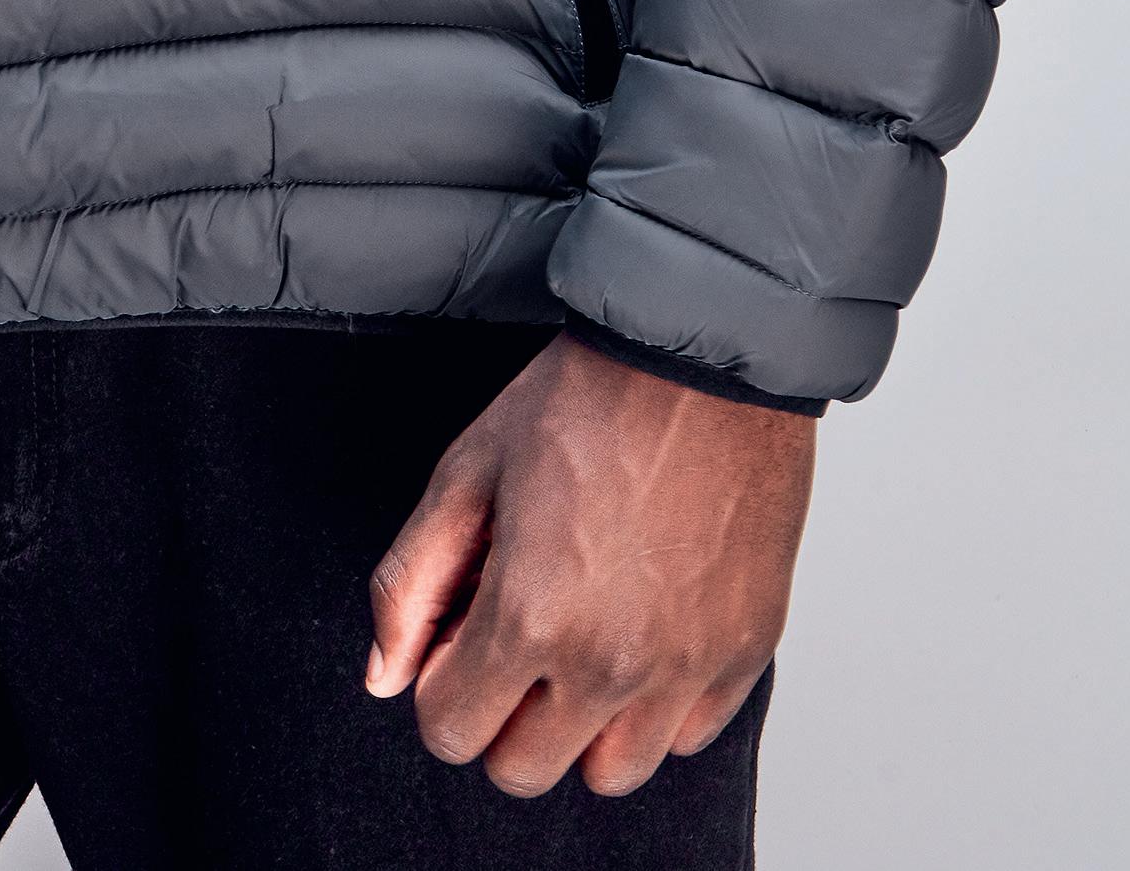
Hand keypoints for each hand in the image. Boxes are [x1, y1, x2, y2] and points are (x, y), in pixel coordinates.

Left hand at [365, 332, 814, 796]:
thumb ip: (410, 583)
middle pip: (525, 770)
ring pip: (614, 773)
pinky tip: (646, 627)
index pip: (452, 734)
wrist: (697, 355)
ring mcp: (685, 667)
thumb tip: (386, 674)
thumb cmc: (584, 401)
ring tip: (584, 638)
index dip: (443, 684)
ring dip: (584, 724)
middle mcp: (610, 664)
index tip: (462, 635)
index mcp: (531, 618)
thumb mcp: (467, 471)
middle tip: (517, 636)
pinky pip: (689, 734)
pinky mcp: (743, 652)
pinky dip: (660, 703)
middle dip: (502, 714)